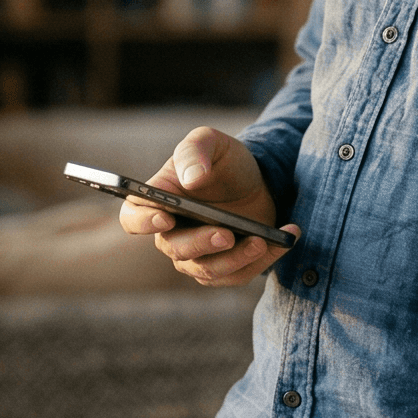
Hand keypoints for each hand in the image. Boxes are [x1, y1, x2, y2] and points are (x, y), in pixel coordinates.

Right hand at [117, 127, 297, 287]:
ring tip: (260, 240)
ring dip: (234, 259)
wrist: (257, 180)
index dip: (144, 222)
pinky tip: (284, 239)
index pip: (134, 218)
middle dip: (201, 243)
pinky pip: (238, 275)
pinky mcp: (226, 267)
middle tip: (226, 234)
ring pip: (207, 270)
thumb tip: (193, 178)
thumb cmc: (223, 161)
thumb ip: (195, 151)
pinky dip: (263, 260)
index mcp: (157, 201)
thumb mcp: (210, 142)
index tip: (166, 217)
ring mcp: (198, 255)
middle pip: (175, 249)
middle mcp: (172, 233)